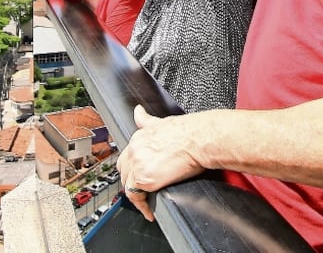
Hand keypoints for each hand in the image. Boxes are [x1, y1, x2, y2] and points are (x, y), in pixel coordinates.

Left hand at [116, 105, 204, 220]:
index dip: (132, 168)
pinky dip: (141, 206)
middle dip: (131, 181)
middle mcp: (134, 148)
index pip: (128, 156)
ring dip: (136, 195)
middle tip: (143, 192)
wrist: (199, 138)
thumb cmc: (189, 131)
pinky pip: (135, 196)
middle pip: (123, 171)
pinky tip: (149, 211)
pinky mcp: (145, 178)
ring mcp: (137, 163)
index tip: (139, 177)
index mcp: (138, 136)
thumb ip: (146, 119)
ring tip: (146, 204)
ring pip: (127, 184)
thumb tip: (138, 112)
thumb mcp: (162, 122)